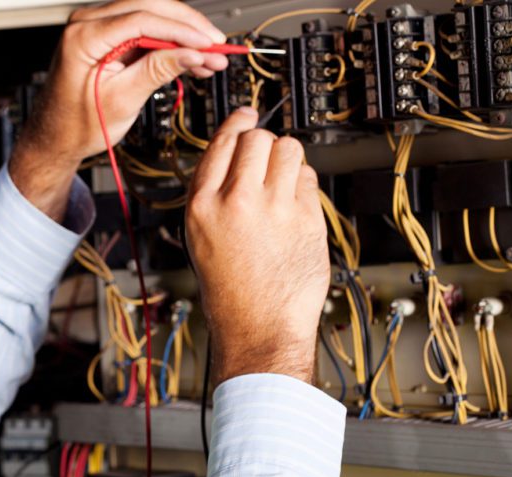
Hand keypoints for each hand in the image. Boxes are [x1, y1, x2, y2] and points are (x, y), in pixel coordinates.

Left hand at [10, 0, 228, 220]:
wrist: (56, 137)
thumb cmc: (76, 124)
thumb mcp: (123, 99)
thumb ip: (158, 71)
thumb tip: (193, 53)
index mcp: (83, 37)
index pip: (142, 19)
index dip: (182, 30)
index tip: (208, 43)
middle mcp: (87, 23)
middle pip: (150, 8)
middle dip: (188, 26)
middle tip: (217, 46)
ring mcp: (97, 27)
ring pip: (151, 16)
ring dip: (183, 34)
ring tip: (210, 58)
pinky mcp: (107, 36)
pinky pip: (145, 30)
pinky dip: (169, 42)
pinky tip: (192, 58)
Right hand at [186, 108, 329, 384]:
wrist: (259, 326)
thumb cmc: (231, 290)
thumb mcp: (201, 237)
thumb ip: (214, 194)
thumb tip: (234, 155)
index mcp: (202, 205)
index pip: (221, 143)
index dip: (237, 122)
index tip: (246, 114)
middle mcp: (236, 201)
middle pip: (257, 138)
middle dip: (264, 142)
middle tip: (266, 157)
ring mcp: (274, 208)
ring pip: (289, 148)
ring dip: (287, 157)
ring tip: (283, 178)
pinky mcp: (307, 218)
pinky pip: (309, 178)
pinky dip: (305, 183)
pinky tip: (295, 203)